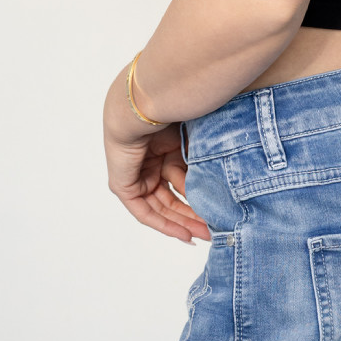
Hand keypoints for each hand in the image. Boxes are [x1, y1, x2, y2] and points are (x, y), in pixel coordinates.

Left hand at [103, 73, 210, 244]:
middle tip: (212, 231)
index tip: (217, 213)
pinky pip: (143, 211)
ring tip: (202, 236)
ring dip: (180, 223)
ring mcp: (135, 173)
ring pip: (159, 207)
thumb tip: (215, 192)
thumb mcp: (193, 147)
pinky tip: (182, 233)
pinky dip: (163, 223)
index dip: (199, 199)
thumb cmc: (172, 111)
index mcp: (164, 148)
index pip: (181, 181)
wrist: (145, 105)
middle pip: (171, 198)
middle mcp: (149, 162)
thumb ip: (200, 169)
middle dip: (192, 216)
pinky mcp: (122, 184)